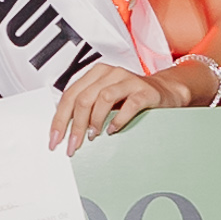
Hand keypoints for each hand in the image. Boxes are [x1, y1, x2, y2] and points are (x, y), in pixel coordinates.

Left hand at [48, 62, 174, 155]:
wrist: (164, 91)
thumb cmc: (131, 97)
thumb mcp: (105, 99)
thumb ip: (87, 108)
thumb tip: (65, 131)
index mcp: (95, 74)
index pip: (70, 95)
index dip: (60, 119)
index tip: (55, 139)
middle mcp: (110, 73)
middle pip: (84, 99)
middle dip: (76, 126)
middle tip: (73, 145)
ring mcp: (128, 80)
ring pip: (103, 98)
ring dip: (95, 121)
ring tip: (94, 136)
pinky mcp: (145, 91)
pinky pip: (129, 105)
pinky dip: (119, 120)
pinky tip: (114, 130)